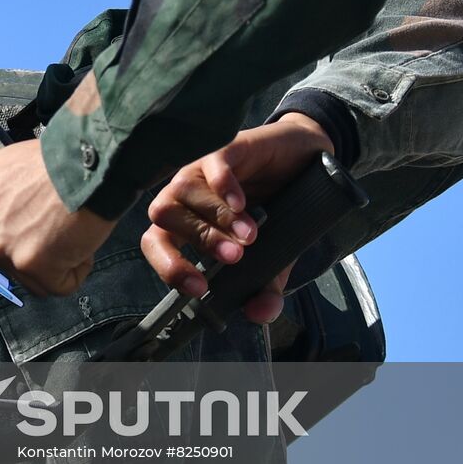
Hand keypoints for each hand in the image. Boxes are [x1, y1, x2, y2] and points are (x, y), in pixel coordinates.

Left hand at [0, 139, 117, 295]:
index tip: (31, 224)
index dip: (12, 236)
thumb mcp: (6, 167)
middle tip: (54, 227)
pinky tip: (81, 242)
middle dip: (30, 252)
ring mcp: (0, 248)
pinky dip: (76, 270)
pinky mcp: (29, 265)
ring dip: (54, 262)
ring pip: (30, 277)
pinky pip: (58, 286)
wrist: (86, 162)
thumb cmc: (55, 159)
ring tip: (70, 231)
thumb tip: (1, 219)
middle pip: (3, 261)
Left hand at [140, 112, 334, 322]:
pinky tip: (242, 204)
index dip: (169, 266)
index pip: (155, 243)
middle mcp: (184, 196)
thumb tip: (259, 315)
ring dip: (215, 218)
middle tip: (235, 257)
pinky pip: (212, 162)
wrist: (307, 163)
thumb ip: (264, 289)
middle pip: (162, 216)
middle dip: (199, 241)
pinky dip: (222, 186)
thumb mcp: (274, 258)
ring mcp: (201, 169)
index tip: (199, 288)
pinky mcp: (227, 148)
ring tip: (250, 236)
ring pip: (182, 190)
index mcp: (185, 224)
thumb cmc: (276, 212)